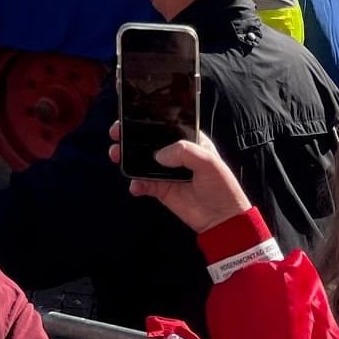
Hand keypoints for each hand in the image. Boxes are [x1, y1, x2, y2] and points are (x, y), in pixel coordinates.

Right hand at [109, 124, 250, 233]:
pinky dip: (136, 183)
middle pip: (147, 142)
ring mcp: (166, 172)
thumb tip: (158, 156)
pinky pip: (143, 183)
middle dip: (130, 137)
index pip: (165, 126)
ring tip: (117, 156)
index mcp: (189, 141)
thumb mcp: (209, 162)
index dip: (147, 121)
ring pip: (141, 161)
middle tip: (116, 135)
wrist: (222, 219)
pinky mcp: (161, 189)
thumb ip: (184, 152)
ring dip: (127, 158)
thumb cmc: (222, 186)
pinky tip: (135, 186)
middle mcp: (175, 155)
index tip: (130, 119)